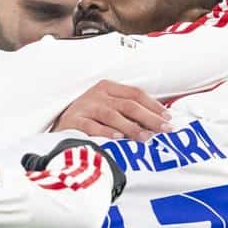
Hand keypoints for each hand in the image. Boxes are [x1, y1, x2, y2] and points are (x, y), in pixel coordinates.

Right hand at [52, 80, 170, 140]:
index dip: (154, 106)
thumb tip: (159, 121)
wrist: (58, 129)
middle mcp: (97, 94)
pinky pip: (92, 127)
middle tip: (164, 130)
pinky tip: (118, 139)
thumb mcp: (109, 109)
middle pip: (128, 104)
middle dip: (149, 118)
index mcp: (108, 88)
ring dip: (131, 127)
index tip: (168, 118)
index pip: (136, 94)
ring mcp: (84, 107)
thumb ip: (129, 112)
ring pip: (112, 115)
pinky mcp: (72, 121)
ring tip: (146, 138)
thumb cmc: (89, 120)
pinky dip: (106, 132)